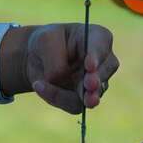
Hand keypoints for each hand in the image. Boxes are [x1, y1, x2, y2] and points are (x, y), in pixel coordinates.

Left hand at [0, 24, 118, 113]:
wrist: (39, 58)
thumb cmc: (47, 42)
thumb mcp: (45, 41)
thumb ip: (55, 60)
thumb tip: (60, 80)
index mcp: (98, 37)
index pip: (101, 46)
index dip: (97, 56)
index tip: (90, 66)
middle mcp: (103, 62)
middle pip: (103, 73)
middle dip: (94, 81)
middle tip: (88, 86)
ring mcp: (98, 83)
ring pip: (90, 94)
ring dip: (72, 95)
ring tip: (51, 89)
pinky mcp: (85, 99)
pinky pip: (74, 104)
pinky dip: (56, 98)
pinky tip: (39, 86)